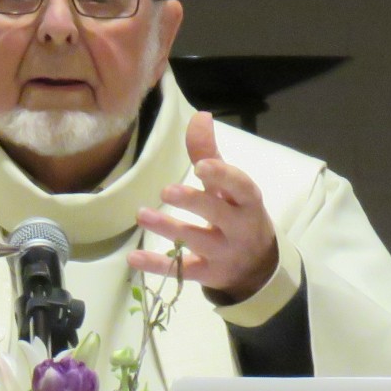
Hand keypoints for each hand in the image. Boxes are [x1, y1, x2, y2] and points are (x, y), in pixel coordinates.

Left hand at [130, 112, 278, 301]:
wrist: (258, 267)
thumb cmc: (239, 215)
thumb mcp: (230, 187)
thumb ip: (210, 153)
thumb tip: (200, 116)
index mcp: (247, 201)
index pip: (240, 187)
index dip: (222, 176)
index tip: (201, 166)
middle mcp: (238, 227)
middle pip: (217, 214)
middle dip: (194, 202)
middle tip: (166, 191)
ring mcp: (223, 253)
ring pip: (196, 241)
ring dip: (168, 228)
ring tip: (141, 214)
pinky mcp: (207, 273)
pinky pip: (181, 270)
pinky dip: (157, 265)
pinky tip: (133, 258)